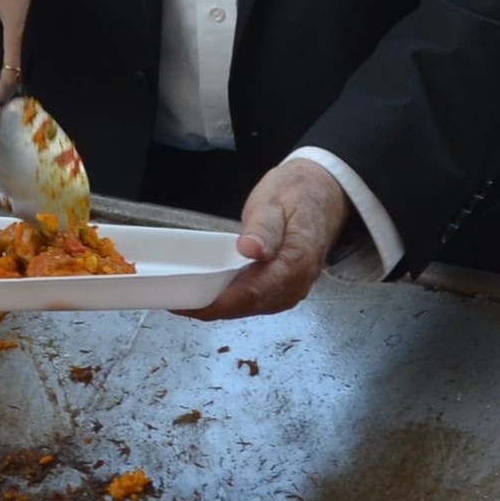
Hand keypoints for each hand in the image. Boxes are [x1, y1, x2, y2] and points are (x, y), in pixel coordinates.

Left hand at [181, 158, 350, 320]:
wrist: (325, 192)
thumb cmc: (298, 192)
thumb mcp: (276, 199)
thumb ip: (264, 227)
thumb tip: (251, 250)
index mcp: (295, 263)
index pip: (251, 294)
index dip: (215, 303)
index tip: (185, 304)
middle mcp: (296, 284)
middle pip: (247, 306)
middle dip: (210, 308)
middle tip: (174, 301)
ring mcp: (292, 289)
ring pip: (251, 308)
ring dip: (219, 306)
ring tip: (186, 298)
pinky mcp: (286, 287)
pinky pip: (256, 301)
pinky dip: (232, 300)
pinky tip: (212, 292)